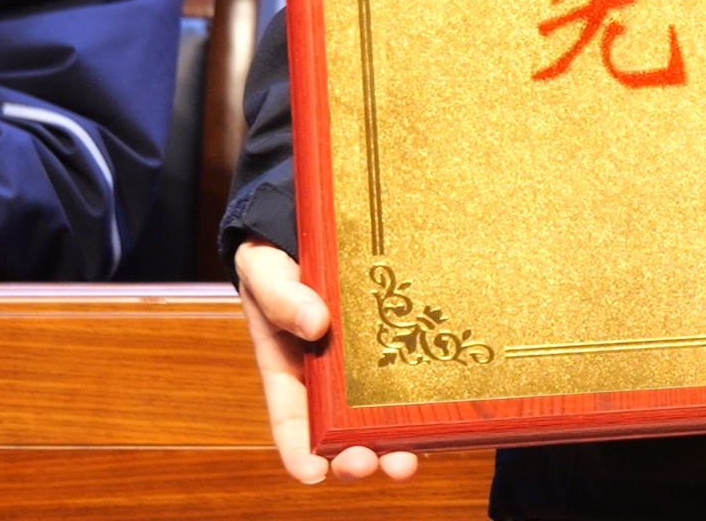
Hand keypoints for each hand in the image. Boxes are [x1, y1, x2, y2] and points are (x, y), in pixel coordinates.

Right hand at [235, 241, 420, 485]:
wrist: (312, 231)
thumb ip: (279, 295)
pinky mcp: (401, 350)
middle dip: (353, 456)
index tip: (312, 474)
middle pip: (339, 433)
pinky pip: (414, 384)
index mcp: (288, 369)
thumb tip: (315, 323)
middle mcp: (328, 380)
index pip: (291, 422)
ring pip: (381, 419)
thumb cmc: (277, 258)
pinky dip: (426, 407)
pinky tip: (442, 421)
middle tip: (368, 462)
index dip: (299, 454)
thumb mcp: (263, 270)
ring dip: (394, 446)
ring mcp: (367, 370)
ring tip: (407, 460)